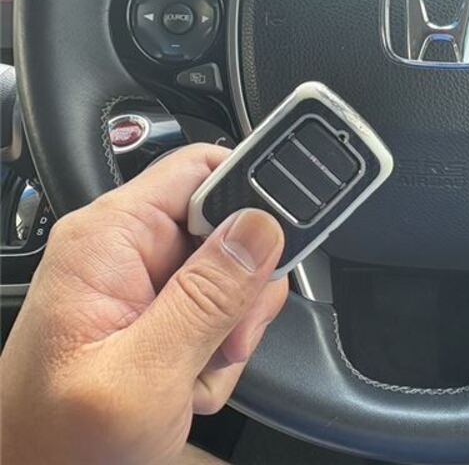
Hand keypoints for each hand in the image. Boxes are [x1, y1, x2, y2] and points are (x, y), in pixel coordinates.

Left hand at [0, 144, 287, 464]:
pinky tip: (187, 379)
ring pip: (233, 275)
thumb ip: (206, 298)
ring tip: (196, 370)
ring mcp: (143, 282)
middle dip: (244, 287)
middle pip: (229, 226)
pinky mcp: (157, 313)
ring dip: (232, 327)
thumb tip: (260, 228)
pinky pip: (220, 309)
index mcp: (110, 238)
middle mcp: (126, 249)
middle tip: (227, 337)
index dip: (248, 195)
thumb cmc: (58, 446)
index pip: (199, 167)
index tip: (274, 248)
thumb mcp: (144, 375)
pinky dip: (219, 349)